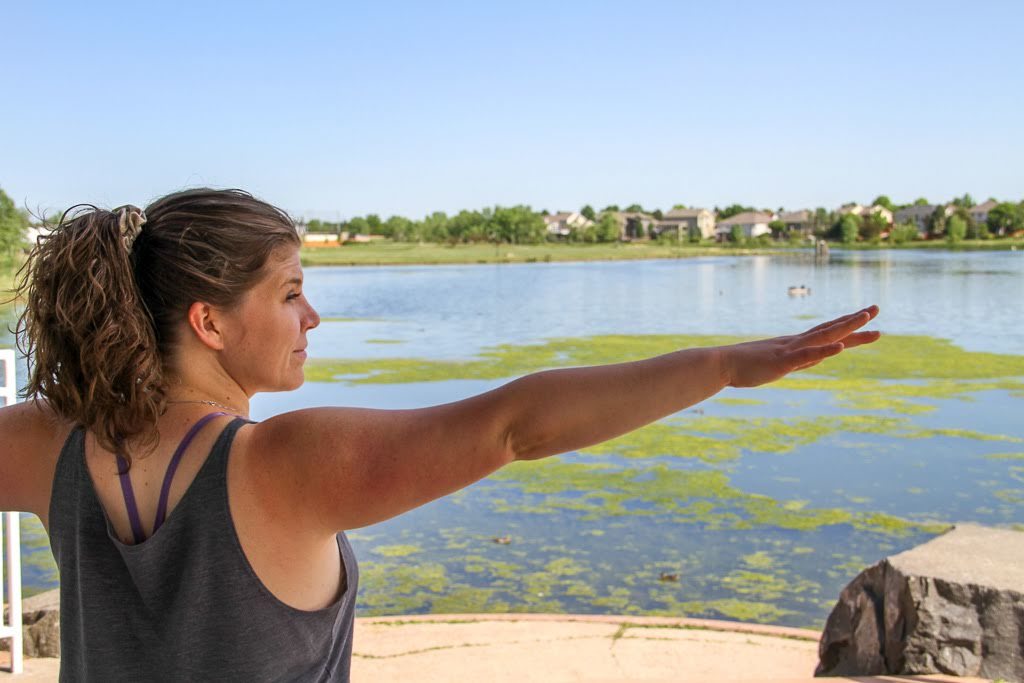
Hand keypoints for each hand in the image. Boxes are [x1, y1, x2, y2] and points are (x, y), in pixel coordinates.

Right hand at [722, 305, 880, 387]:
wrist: (720, 365)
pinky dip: (824, 350)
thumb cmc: (743, 366)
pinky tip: (840, 347)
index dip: (847, 323)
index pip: (826, 332)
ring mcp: (789, 351)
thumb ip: (794, 361)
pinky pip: (806, 356)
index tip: (866, 316)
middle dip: (855, 320)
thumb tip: (809, 360)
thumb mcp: (775, 365)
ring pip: (822, 337)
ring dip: (845, 328)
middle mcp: (796, 343)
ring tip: (866, 319)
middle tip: (876, 308)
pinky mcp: (782, 362)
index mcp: (795, 345)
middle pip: (830, 330)